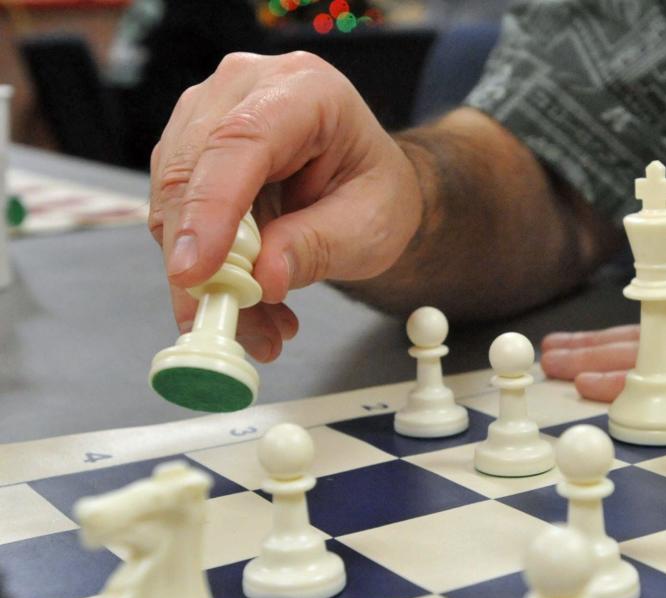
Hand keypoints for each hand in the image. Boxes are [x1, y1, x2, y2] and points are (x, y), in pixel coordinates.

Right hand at [148, 52, 423, 361]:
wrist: (367, 183)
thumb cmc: (376, 191)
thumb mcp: (370, 225)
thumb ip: (318, 246)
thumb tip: (262, 278)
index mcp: (305, 89)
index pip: (241, 141)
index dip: (212, 209)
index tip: (195, 272)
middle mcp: (245, 87)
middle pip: (191, 170)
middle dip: (199, 258)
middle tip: (221, 321)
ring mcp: (209, 114)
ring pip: (173, 200)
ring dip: (204, 274)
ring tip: (256, 325)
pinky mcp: (190, 151)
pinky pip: (176, 216)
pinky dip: (204, 269)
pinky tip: (245, 303)